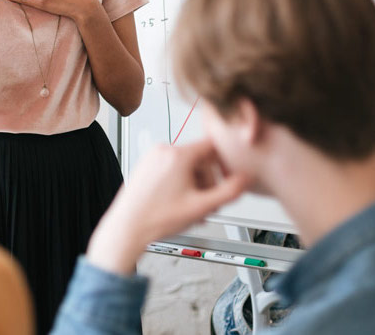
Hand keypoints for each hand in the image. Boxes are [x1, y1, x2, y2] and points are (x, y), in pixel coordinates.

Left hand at [85, 139, 248, 275]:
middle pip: (200, 158)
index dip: (226, 162)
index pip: (213, 145)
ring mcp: (152, 157)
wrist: (127, 228)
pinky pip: (172, 169)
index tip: (230, 176)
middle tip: (209, 203)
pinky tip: (181, 203)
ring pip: (186, 165)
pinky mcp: (146, 166)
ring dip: (196, 185)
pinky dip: (181, 183)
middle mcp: (163, 150)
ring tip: (194, 208)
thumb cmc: (157, 218)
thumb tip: (246, 179)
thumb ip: (230, 191)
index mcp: (178, 154)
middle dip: (209, 181)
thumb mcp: (202, 206)